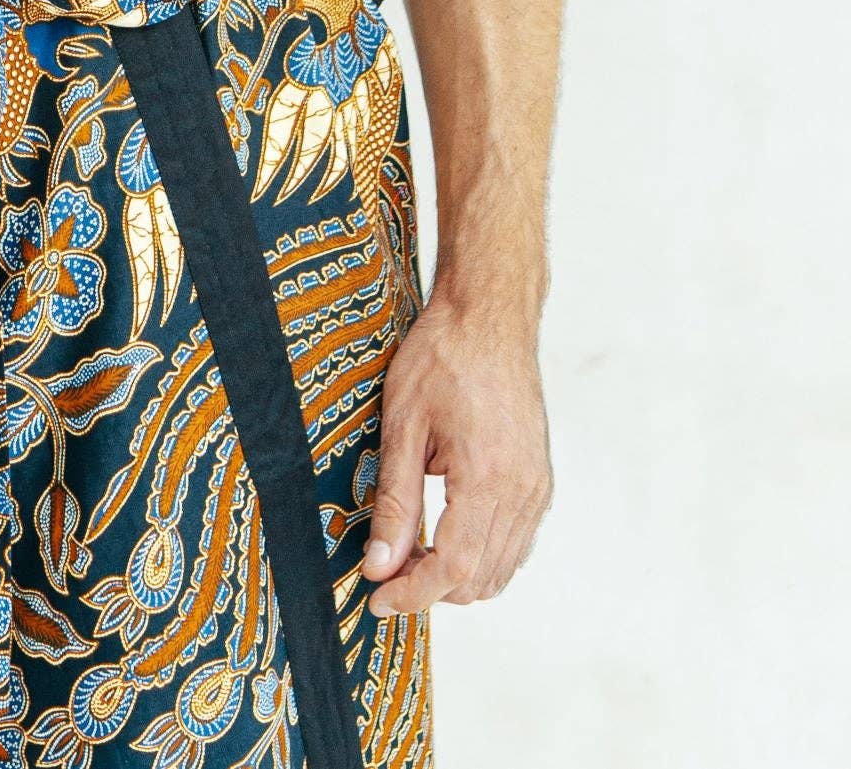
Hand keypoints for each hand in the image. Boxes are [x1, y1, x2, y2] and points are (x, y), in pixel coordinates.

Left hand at [360, 292, 553, 613]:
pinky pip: (514, 542)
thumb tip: (380, 566)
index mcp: (488, 478)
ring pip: (500, 568)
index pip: (453, 568)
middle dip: (429, 588)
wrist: (488, 316)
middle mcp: (523, 491)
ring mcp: (536, 487)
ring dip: (455, 575)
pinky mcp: (539, 479)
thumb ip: (394, 501)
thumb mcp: (403, 425)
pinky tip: (442, 533)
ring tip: (409, 552)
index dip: (412, 594)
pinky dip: (480, 555)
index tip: (376, 599)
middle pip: (479, 578)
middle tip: (384, 571)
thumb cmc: (442, 357)